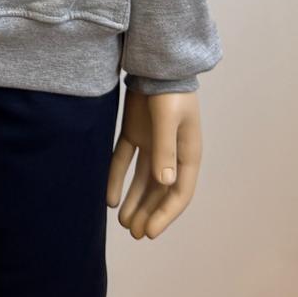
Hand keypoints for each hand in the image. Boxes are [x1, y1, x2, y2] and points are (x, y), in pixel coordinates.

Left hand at [107, 88, 202, 238]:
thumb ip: (165, 149)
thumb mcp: (168, 119)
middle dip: (149, 213)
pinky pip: (125, 162)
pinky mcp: (135, 133)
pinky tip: (109, 199)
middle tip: (134, 234)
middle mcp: (172, 152)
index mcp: (188, 153)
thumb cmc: (168, 90)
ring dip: (135, 201)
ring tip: (123, 223)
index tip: (149, 233)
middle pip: (161, 191)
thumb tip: (165, 183)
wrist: (155, 62)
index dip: (166, 215)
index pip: (180, 192)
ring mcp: (153, 143)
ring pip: (143, 180)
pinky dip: (117, 179)